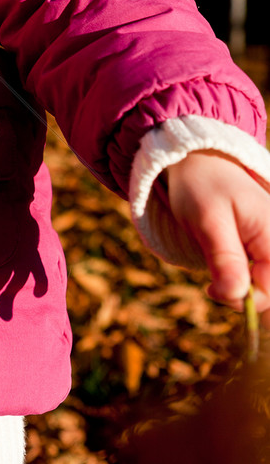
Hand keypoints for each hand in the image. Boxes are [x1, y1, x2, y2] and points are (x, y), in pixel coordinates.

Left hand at [166, 150, 269, 326]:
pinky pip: (261, 273)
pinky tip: (228, 260)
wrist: (201, 163)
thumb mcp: (207, 222)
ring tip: (218, 261)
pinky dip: (243, 274)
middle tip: (212, 281)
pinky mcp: (267, 244)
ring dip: (242, 283)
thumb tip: (237, 297)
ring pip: (266, 283)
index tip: (211, 289)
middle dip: (243, 292)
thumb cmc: (202, 188)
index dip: (244, 299)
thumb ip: (225, 260)